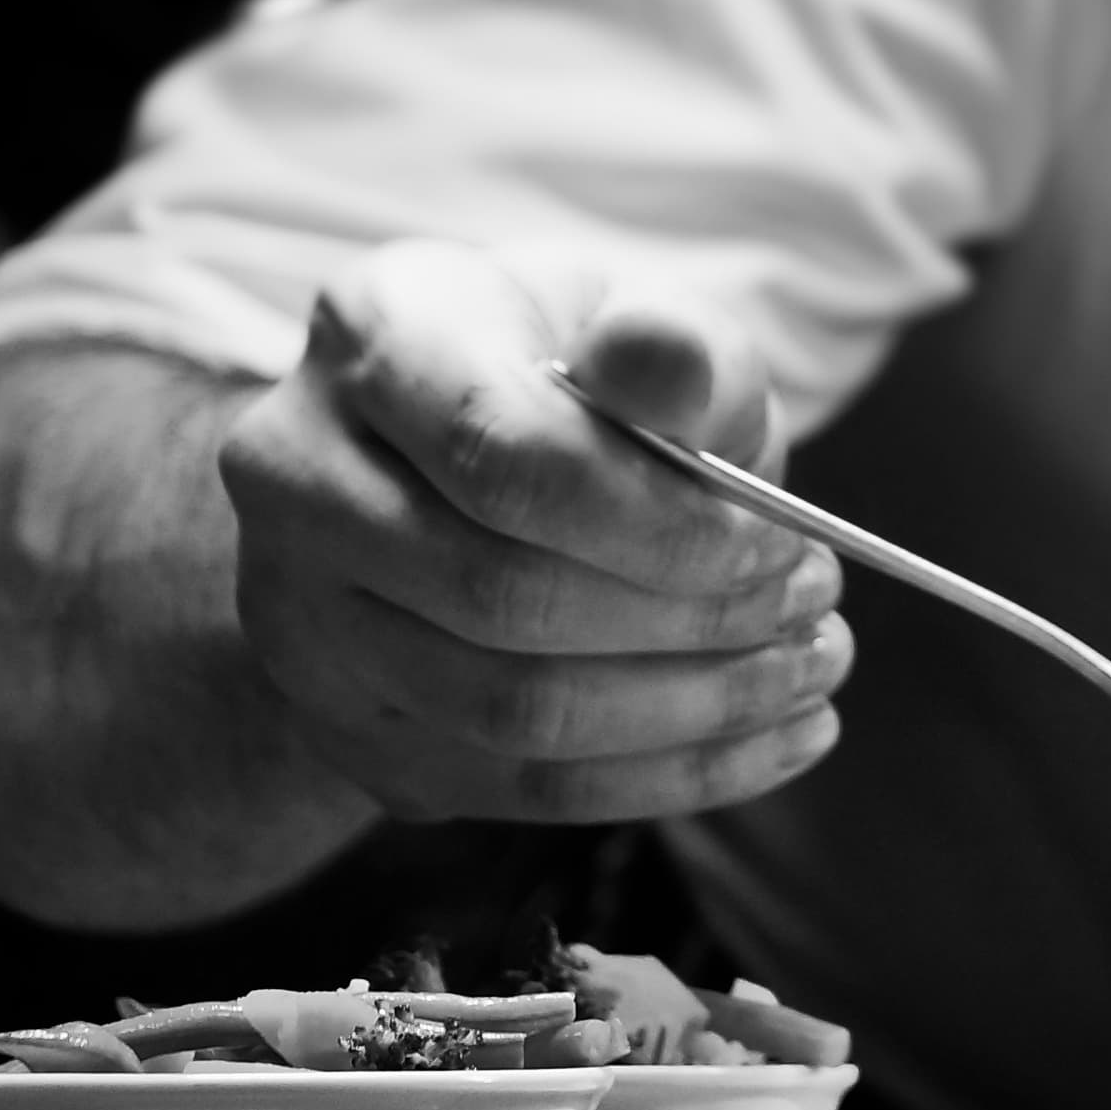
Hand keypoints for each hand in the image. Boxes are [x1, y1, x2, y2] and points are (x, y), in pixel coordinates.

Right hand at [219, 240, 850, 821]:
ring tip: (811, 667)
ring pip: (509, 713)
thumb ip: (672, 346)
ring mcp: (300, 614)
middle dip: (696, 619)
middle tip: (816, 604)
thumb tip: (667, 368)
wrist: (472, 457)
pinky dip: (673, 775)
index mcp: (376, 333)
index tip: (785, 540)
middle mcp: (294, 472)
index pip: (507, 455)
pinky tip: (779, 738)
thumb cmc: (582, 376)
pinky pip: (518, 788)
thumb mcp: (643, 321)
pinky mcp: (348, 727)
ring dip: (698, 709)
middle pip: (504, 598)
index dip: (665, 522)